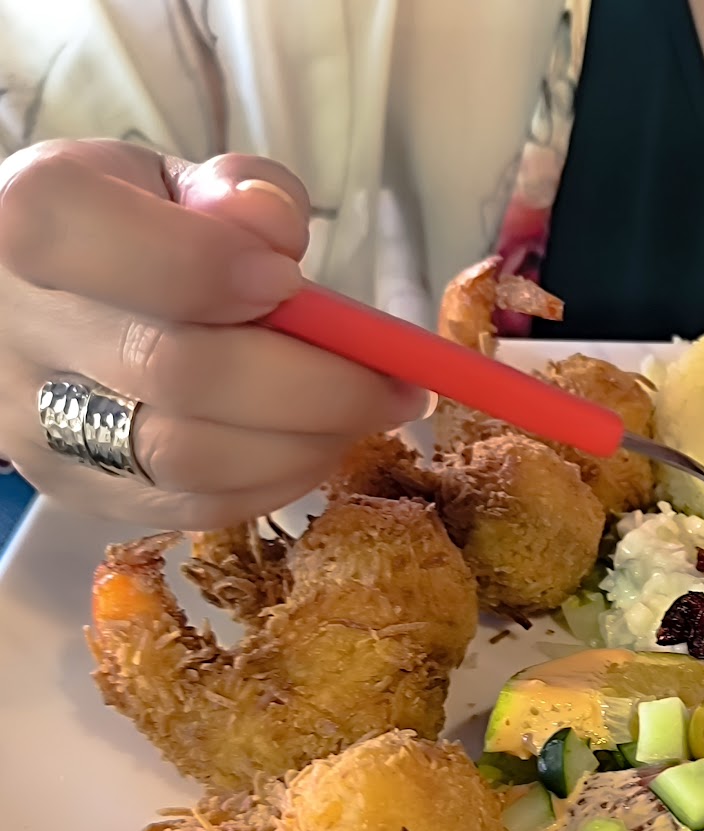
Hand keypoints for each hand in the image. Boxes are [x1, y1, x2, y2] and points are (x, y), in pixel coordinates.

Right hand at [0, 139, 424, 528]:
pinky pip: (195, 505)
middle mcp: (20, 327)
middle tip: (396, 380)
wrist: (42, 301)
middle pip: (177, 371)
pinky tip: (315, 443)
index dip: (213, 269)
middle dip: (317, 382)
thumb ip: (237, 191)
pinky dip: (278, 480)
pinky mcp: (77, 491)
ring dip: (308, 441)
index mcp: (32, 219)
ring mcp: (38, 422)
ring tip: (365, 413)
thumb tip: (273, 231)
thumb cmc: (130, 231)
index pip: (111, 247)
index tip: (289, 280)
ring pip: (191, 457)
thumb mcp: (177, 181)